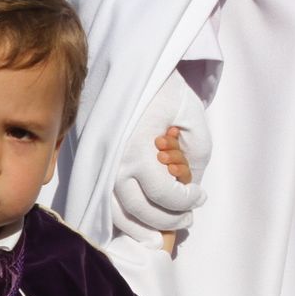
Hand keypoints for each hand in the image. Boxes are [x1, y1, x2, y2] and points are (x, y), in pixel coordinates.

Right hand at [112, 76, 209, 248]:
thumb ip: (197, 155)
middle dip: (169, 220)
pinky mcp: (94, 165)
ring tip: (166, 228)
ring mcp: (100, 166)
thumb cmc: (165, 90)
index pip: (164, 195)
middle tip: (188, 216)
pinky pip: (105, 203)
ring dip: (143, 228)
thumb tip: (191, 185)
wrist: (130, 67)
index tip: (200, 196)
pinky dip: (123, 219)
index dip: (186, 202)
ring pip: (118, 214)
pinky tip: (142, 221)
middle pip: (141, 211)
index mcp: (138, 150)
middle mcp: (114, 163)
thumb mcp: (192, 117)